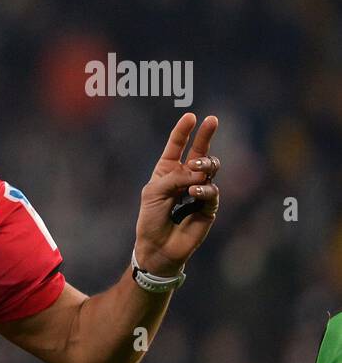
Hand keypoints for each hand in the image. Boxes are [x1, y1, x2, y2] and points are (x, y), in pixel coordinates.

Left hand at [134, 113, 219, 276]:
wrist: (158, 246)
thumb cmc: (151, 219)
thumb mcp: (154, 193)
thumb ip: (173, 178)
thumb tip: (197, 173)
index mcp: (168, 171)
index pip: (177, 147)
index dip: (183, 131)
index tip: (191, 116)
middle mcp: (185, 178)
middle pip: (200, 151)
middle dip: (207, 134)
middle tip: (211, 121)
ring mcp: (199, 190)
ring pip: (211, 168)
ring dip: (206, 163)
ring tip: (198, 168)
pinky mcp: (209, 206)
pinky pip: (212, 191)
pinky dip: (204, 189)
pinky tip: (195, 191)